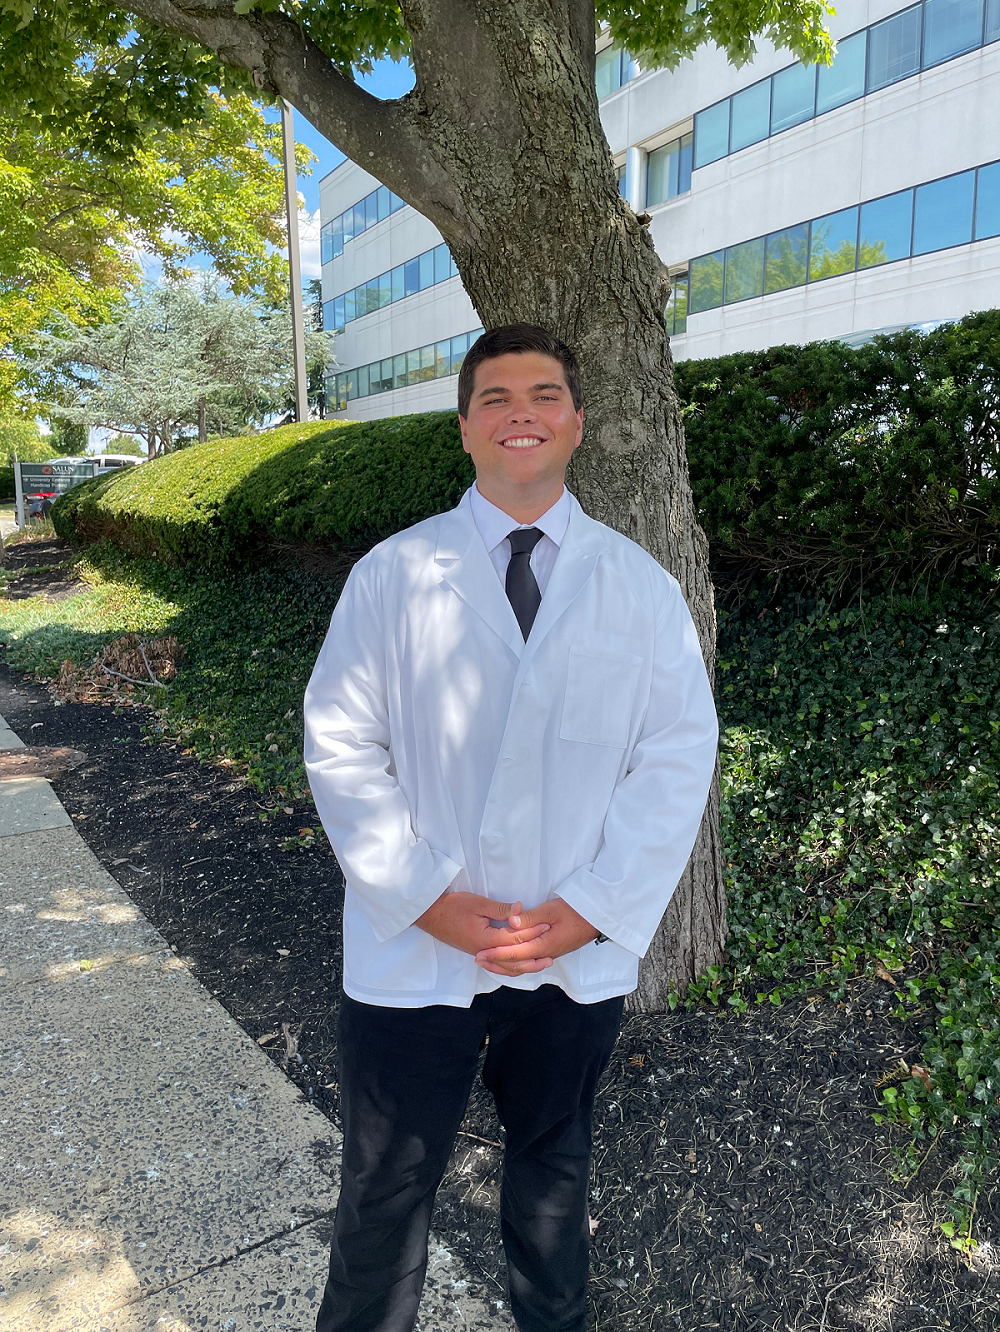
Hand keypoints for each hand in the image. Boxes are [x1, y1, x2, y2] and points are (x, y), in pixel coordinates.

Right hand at [415, 891, 551, 958]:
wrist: (430, 914)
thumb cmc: (453, 906)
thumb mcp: (478, 903)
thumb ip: (500, 908)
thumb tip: (520, 909)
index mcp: (486, 939)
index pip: (515, 939)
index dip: (532, 932)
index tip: (547, 926)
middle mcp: (484, 951)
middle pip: (513, 959)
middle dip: (533, 956)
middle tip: (551, 955)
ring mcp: (479, 954)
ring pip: (505, 967)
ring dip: (524, 966)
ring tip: (540, 965)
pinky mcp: (477, 952)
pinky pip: (497, 965)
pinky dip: (510, 968)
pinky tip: (518, 966)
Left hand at [474, 897, 599, 976]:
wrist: (597, 917)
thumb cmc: (576, 910)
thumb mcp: (552, 909)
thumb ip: (530, 917)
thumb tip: (511, 923)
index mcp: (544, 945)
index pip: (515, 954)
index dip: (496, 954)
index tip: (480, 954)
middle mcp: (545, 954)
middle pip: (516, 964)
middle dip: (496, 963)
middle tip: (478, 959)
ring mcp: (549, 954)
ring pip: (523, 966)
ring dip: (504, 965)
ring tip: (488, 962)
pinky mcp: (551, 951)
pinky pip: (530, 962)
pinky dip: (516, 963)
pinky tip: (509, 960)